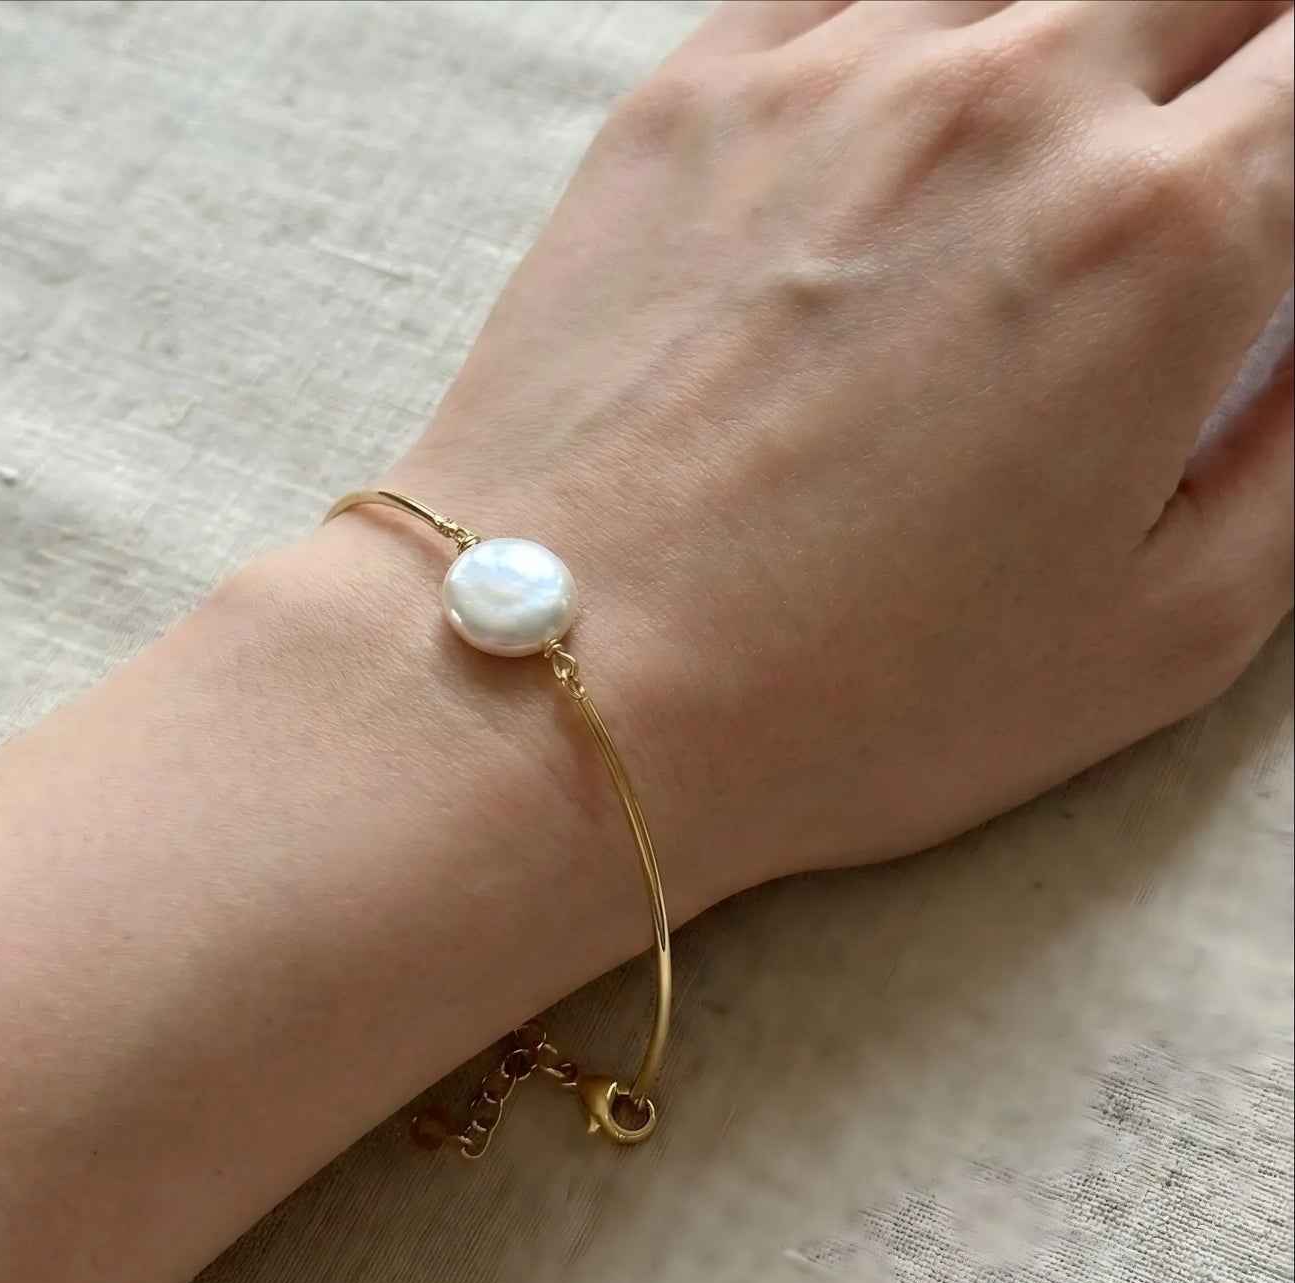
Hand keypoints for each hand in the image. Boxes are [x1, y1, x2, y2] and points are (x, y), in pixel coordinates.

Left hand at [399, 0, 1292, 900]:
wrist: (573, 683)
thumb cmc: (851, 700)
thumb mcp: (1163, 634)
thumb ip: (1294, 451)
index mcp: (1164, 238)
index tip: (1275, 184)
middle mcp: (1008, 107)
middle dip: (1230, 51)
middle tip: (1203, 148)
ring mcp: (830, 82)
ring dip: (1078, 34)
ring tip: (1049, 147)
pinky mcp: (689, 105)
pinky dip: (918, 25)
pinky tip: (913, 104)